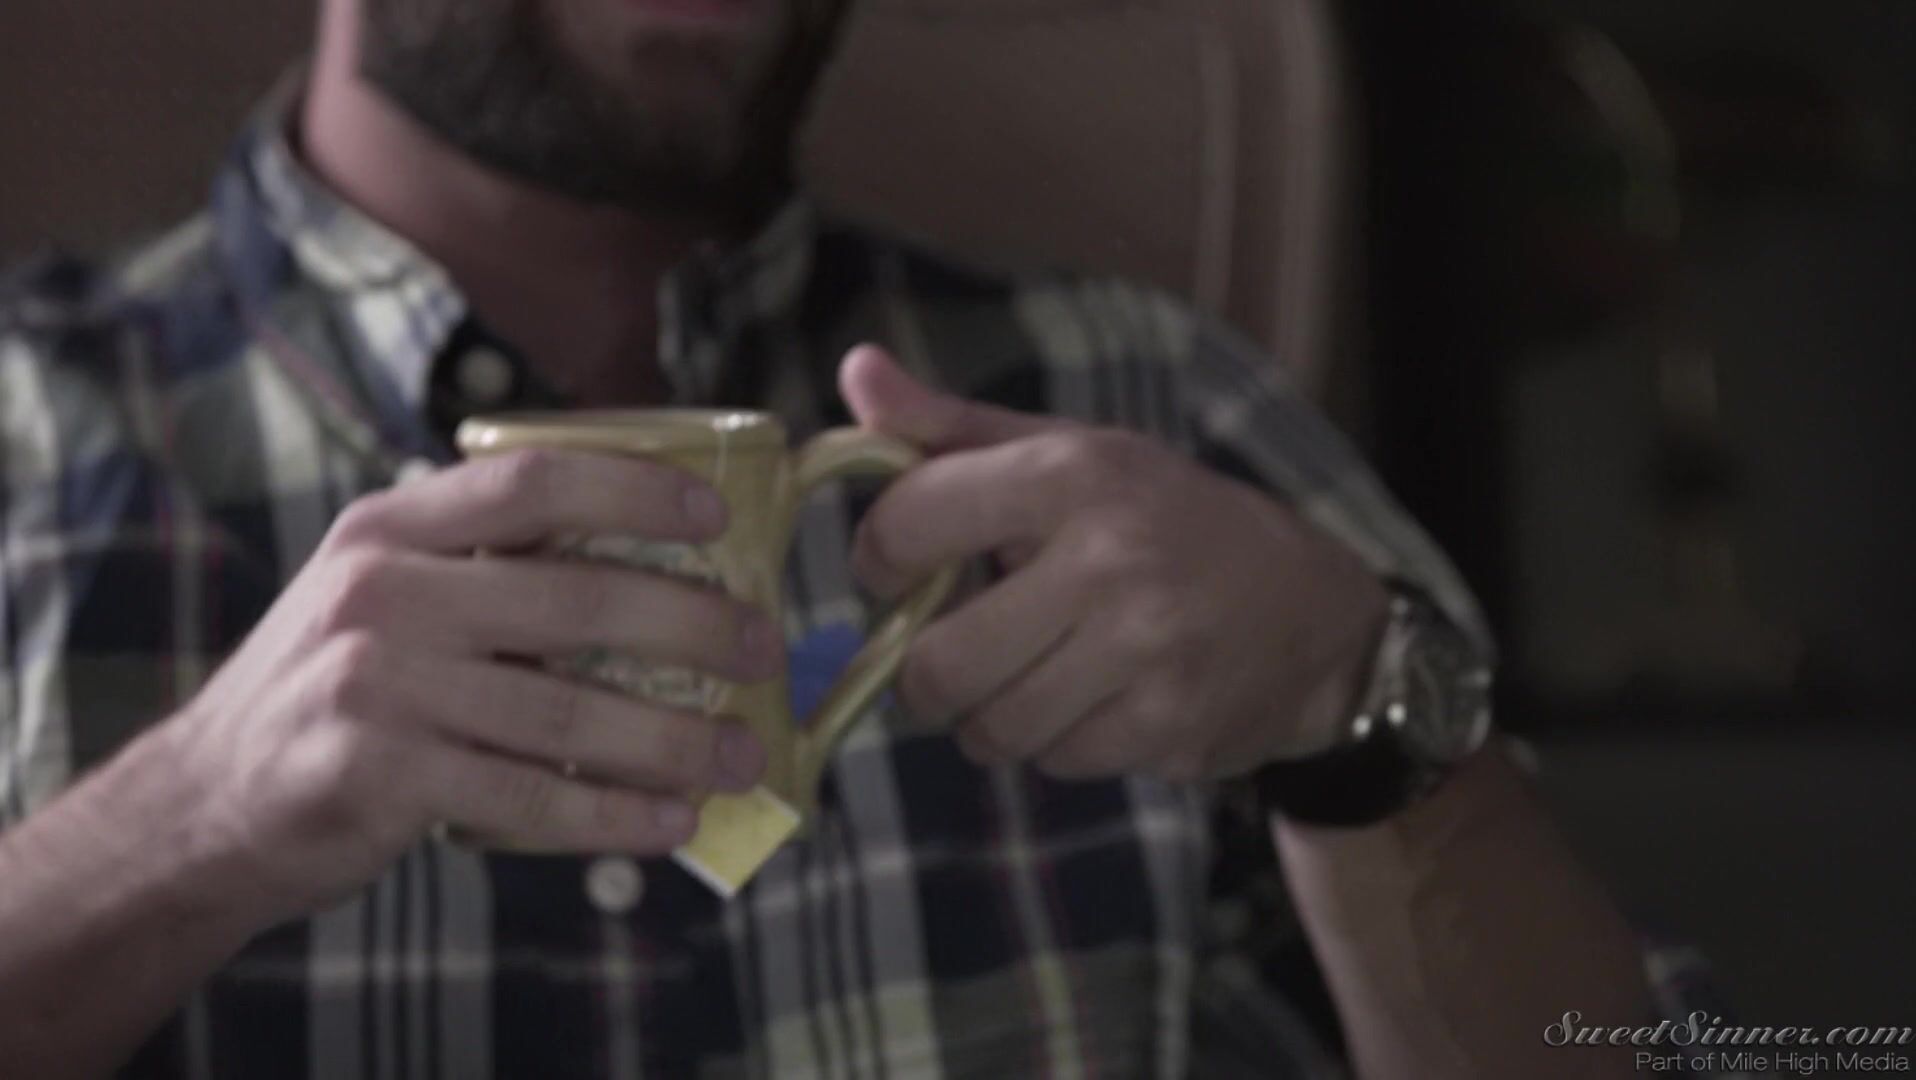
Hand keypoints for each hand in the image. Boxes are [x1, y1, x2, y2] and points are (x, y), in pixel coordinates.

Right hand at [148, 449, 778, 920]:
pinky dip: (613, 814)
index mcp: (390, 529)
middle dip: (693, 627)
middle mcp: (380, 593)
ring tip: (742, 755)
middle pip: (575, 600)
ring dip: (674, 740)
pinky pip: (530, 796)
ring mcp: (376, 685)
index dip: (634, 490)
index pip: (531, 482)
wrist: (209, 800)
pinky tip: (671, 820)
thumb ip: (485, 568)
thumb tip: (657, 573)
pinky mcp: (380, 776)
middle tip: (763, 649)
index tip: (716, 517)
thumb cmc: (335, 688)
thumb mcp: (385, 594)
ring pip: (568, 713)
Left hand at [842, 346, 1387, 782]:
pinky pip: (1054, 763)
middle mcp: (1108, 558)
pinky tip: (1092, 703)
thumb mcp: (1070, 454)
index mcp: (1070, 473)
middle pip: (937, 664)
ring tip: (1028, 679)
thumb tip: (855, 373)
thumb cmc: (1165, 519)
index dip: (880, 561)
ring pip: (991, 727)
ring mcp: (1144, 650)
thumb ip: (953, 427)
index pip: (908, 522)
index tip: (900, 573)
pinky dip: (1055, 744)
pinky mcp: (1169, 727)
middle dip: (926, 674)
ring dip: (990, 717)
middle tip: (953, 656)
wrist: (1312, 609)